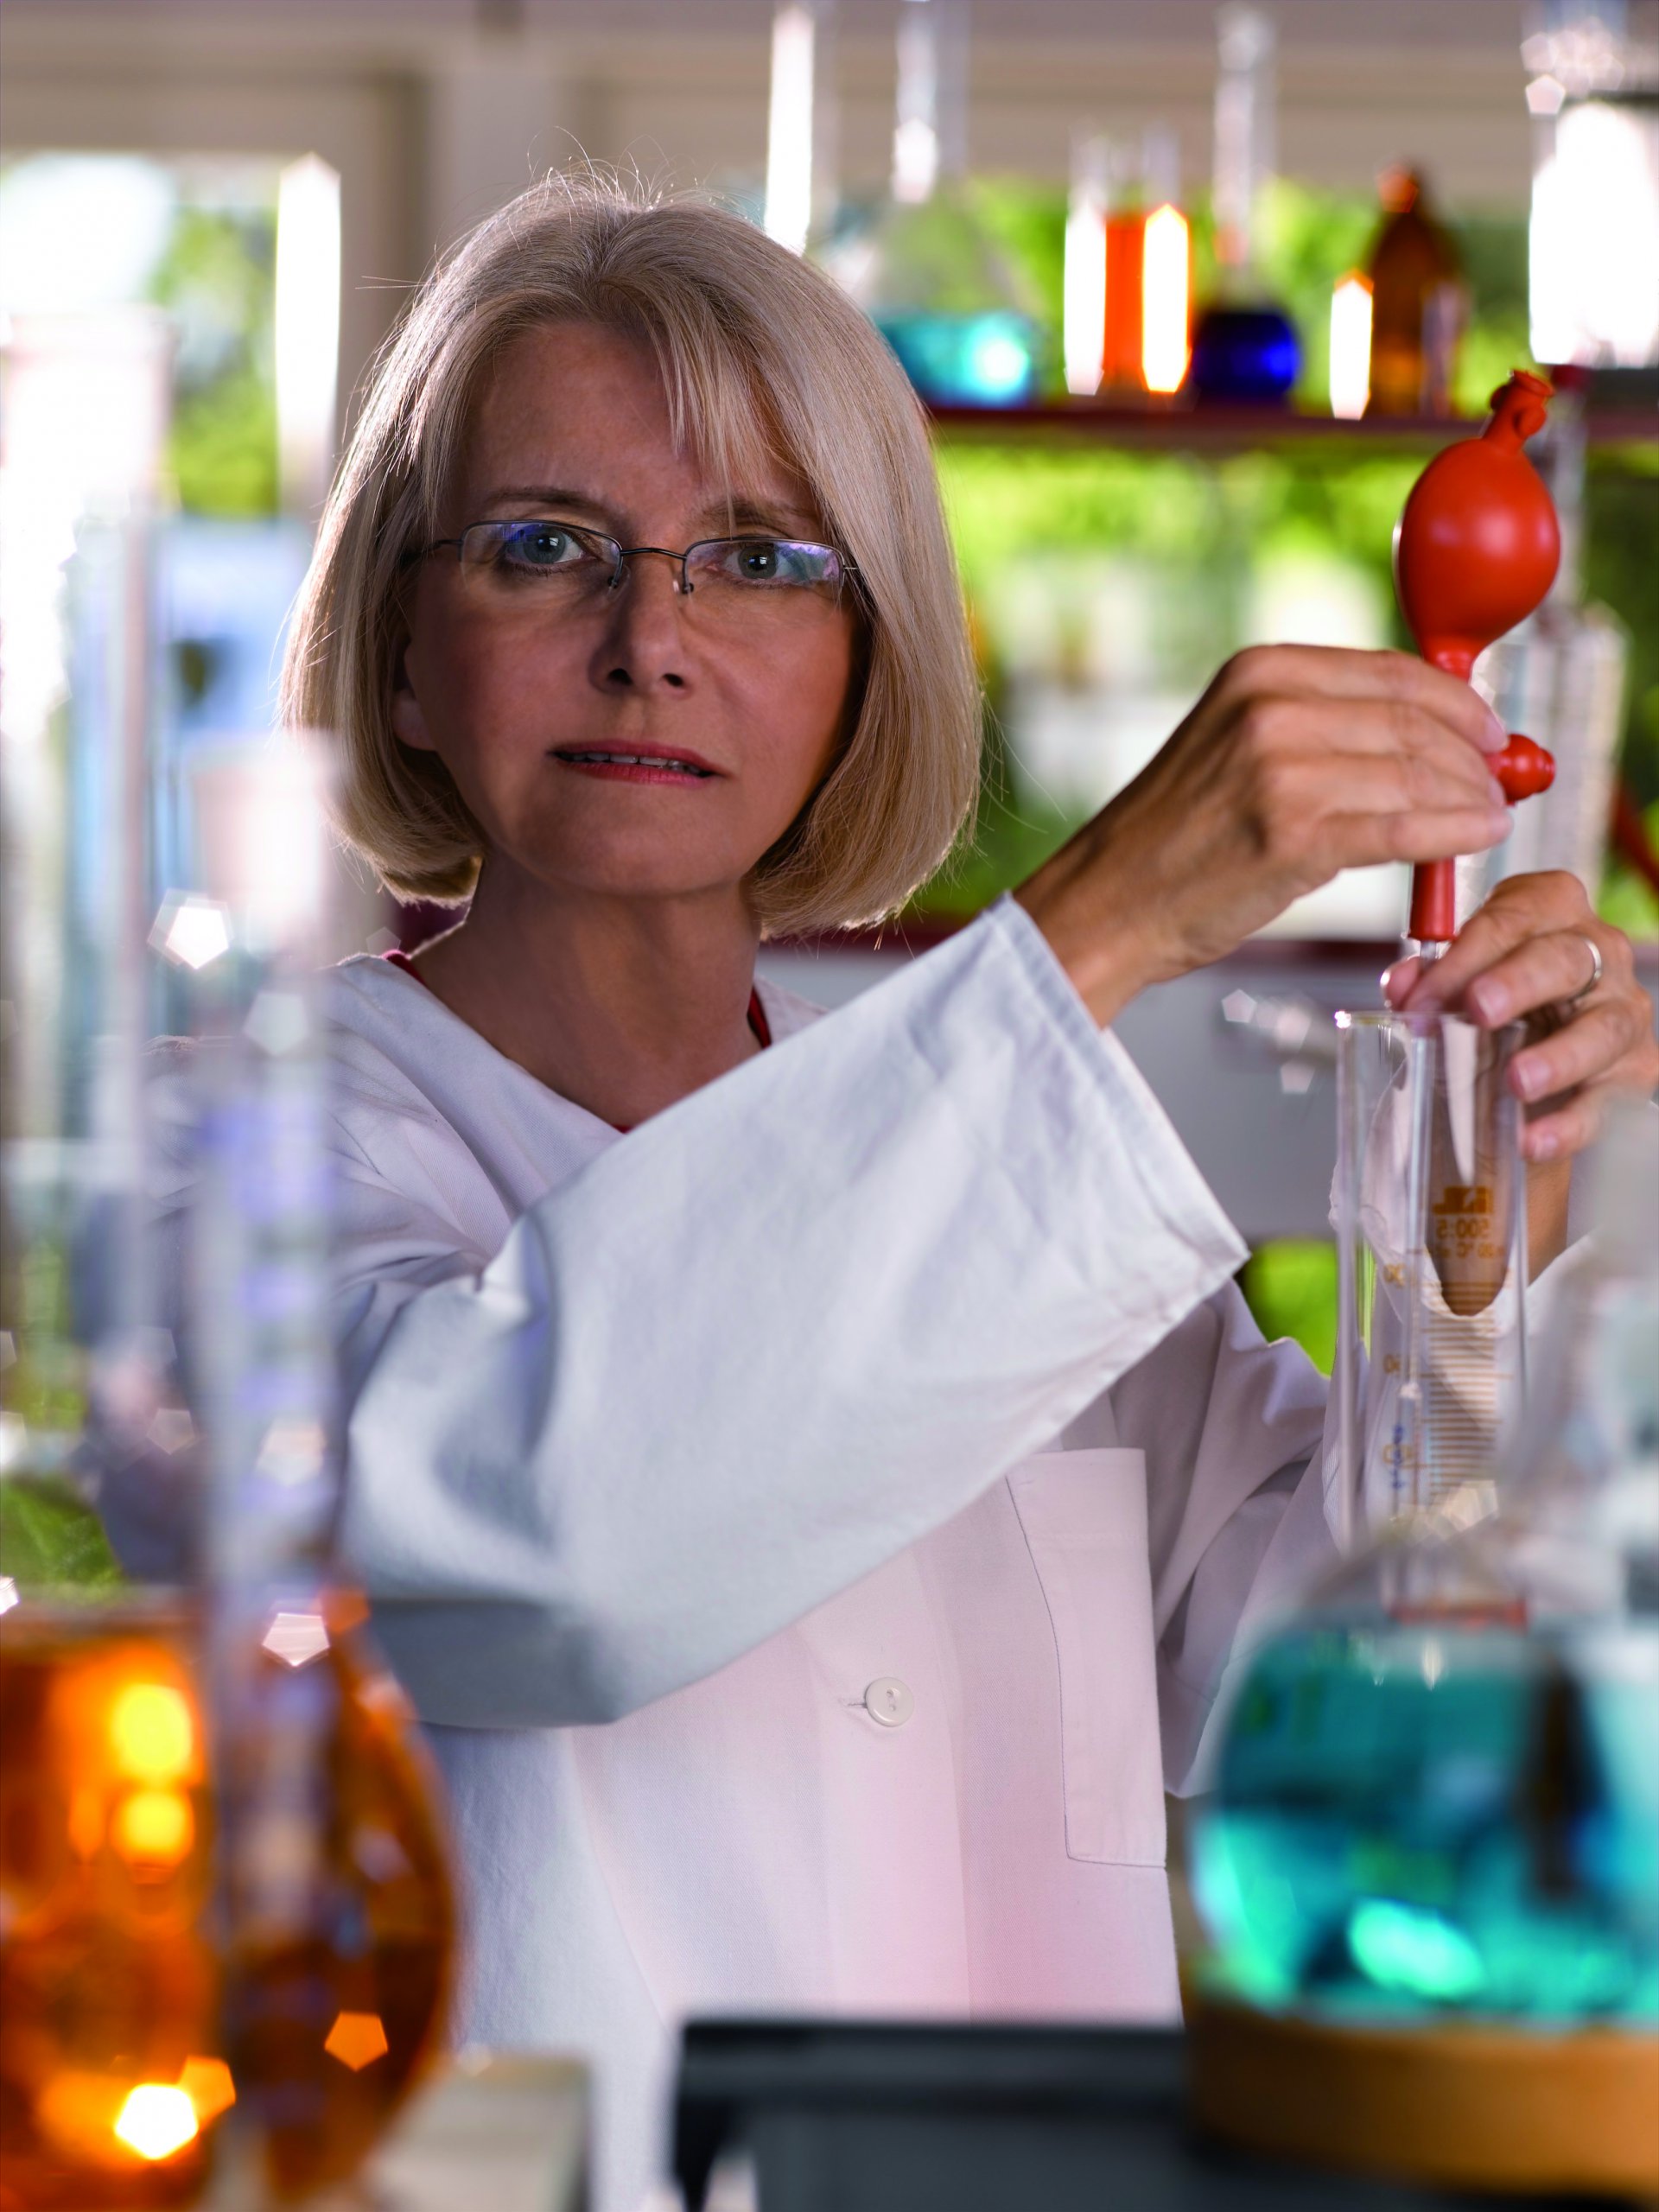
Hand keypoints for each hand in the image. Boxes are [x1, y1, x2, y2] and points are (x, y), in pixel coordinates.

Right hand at [1016, 645, 1511, 1025]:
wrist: (1108, 904)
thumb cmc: (1174, 840)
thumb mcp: (1232, 745)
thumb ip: (1315, 725)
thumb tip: (1423, 732)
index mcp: (1260, 672)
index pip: (1393, 672)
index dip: (1458, 703)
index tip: (1490, 731)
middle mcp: (1271, 708)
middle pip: (1414, 721)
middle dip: (1474, 754)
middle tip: (1502, 781)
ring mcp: (1282, 771)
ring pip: (1418, 774)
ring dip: (1470, 798)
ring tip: (1490, 816)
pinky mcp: (1295, 836)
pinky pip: (1404, 828)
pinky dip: (1453, 834)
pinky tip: (1474, 839)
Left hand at [1385, 870, 1658, 1163]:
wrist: (1536, 1048)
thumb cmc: (1497, 995)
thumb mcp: (1457, 979)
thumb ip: (1428, 980)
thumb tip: (1403, 986)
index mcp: (1551, 909)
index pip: (1510, 920)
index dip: (1463, 957)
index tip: (1422, 998)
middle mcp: (1599, 950)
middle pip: (1564, 960)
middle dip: (1519, 983)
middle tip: (1479, 1009)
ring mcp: (1622, 1010)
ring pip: (1603, 1029)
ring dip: (1558, 1056)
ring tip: (1516, 1081)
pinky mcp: (1634, 1069)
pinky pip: (1606, 1099)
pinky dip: (1568, 1124)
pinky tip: (1531, 1140)